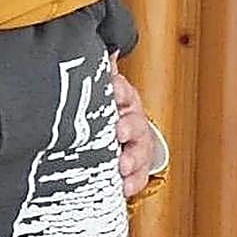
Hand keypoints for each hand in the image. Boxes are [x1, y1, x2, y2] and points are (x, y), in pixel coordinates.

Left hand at [111, 56, 158, 197]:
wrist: (113, 135)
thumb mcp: (97, 88)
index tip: (114, 98)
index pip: (124, 93)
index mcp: (123, 99)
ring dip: (133, 159)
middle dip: (129, 129)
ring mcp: (135, 145)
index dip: (121, 95)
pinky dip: (132, 182)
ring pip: (140, 151)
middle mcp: (132, 121)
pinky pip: (137, 176)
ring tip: (122, 166)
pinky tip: (123, 187)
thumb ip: (99, 73)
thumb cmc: (103, 108)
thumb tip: (105, 49)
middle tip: (119, 134)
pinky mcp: (134, 168)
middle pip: (136, 123)